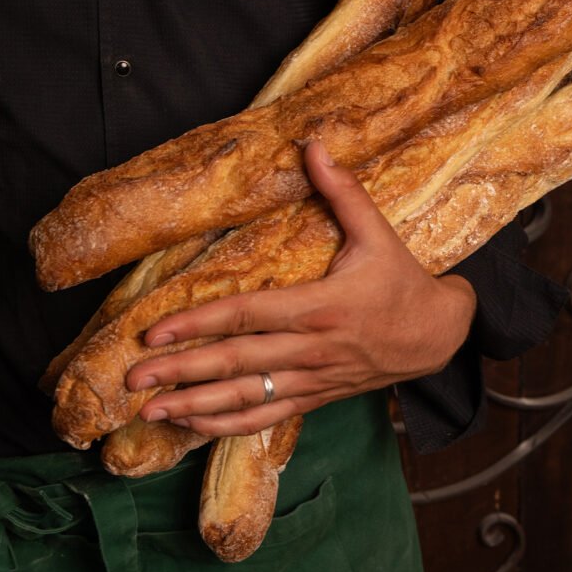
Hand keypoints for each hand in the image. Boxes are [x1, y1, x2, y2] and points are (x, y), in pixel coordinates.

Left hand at [127, 142, 476, 435]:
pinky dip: (228, 426)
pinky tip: (194, 427)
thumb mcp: (378, 233)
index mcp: (320, 307)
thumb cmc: (403, 282)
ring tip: (151, 412)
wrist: (438, 335)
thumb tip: (313, 143)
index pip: (247, 315)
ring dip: (195, 406)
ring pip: (246, 397)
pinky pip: (266, 418)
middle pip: (235, 363)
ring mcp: (311, 380)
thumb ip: (342, 191)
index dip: (199, 323)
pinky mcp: (315, 398)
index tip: (154, 331)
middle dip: (181, 371)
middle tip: (134, 379)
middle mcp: (310, 350)